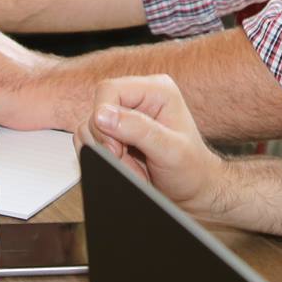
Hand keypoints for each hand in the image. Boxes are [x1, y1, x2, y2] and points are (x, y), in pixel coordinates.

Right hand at [82, 75, 230, 216]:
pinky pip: (90, 139)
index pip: (109, 90)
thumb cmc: (191, 170)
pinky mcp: (116, 132)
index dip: (103, 118)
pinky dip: (101, 157)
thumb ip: (138, 130)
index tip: (115, 148)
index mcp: (157, 90)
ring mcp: (126, 115)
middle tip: (126, 158)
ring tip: (130, 164)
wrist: (192, 192)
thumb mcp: (171, 150)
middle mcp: (139, 98)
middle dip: (105, 139)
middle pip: (97, 108)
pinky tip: (123, 164)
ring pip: (89, 125)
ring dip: (104, 150)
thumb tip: (102, 115)